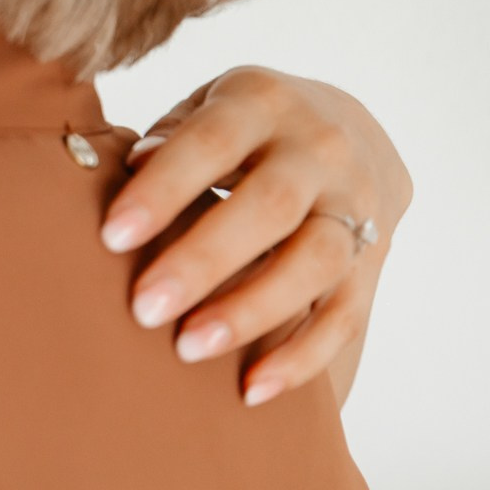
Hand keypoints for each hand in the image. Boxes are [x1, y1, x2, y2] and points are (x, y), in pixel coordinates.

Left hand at [97, 67, 411, 406]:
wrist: (352, 131)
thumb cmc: (243, 128)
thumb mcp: (205, 108)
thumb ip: (171, 139)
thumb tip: (131, 165)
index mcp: (263, 102)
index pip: (210, 143)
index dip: (163, 189)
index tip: (113, 237)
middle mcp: (320, 149)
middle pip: (269, 207)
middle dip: (204, 260)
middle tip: (144, 308)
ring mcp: (357, 204)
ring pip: (316, 262)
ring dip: (252, 311)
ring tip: (189, 350)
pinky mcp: (376, 258)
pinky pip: (347, 313)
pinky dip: (302, 356)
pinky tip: (253, 388)